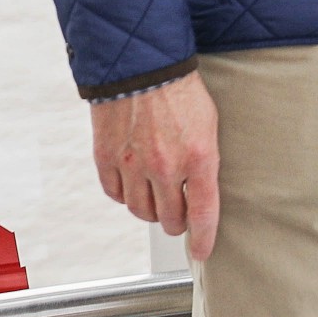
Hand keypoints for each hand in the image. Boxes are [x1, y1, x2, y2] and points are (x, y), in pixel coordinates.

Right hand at [90, 72, 220, 257]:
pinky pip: (115, 194)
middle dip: (176, 221)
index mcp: (198, 157)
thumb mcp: (209, 124)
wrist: (143, 64)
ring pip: (141, 211)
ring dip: (150, 211)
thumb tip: (201, 192)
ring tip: (156, 198)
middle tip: (178, 214)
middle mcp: (165, 166)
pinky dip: (125, 195)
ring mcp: (134, 164)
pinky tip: (133, 185)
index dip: (204, 239)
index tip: (202, 252)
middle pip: (169, 219)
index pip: (203, 214)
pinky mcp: (107, 157)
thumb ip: (205, 161)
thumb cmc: (181, 90)